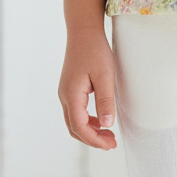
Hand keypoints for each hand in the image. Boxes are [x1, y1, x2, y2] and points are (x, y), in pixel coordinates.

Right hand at [58, 27, 117, 149]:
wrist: (83, 31)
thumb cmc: (95, 50)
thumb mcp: (105, 76)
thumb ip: (105, 100)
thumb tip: (107, 124)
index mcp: (71, 95)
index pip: (79, 126)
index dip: (94, 139)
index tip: (110, 144)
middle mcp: (64, 96)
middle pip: (74, 128)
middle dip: (92, 139)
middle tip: (112, 144)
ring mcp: (65, 93)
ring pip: (74, 121)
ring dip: (90, 131)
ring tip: (109, 135)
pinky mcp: (70, 89)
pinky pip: (75, 112)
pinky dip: (87, 121)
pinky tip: (101, 121)